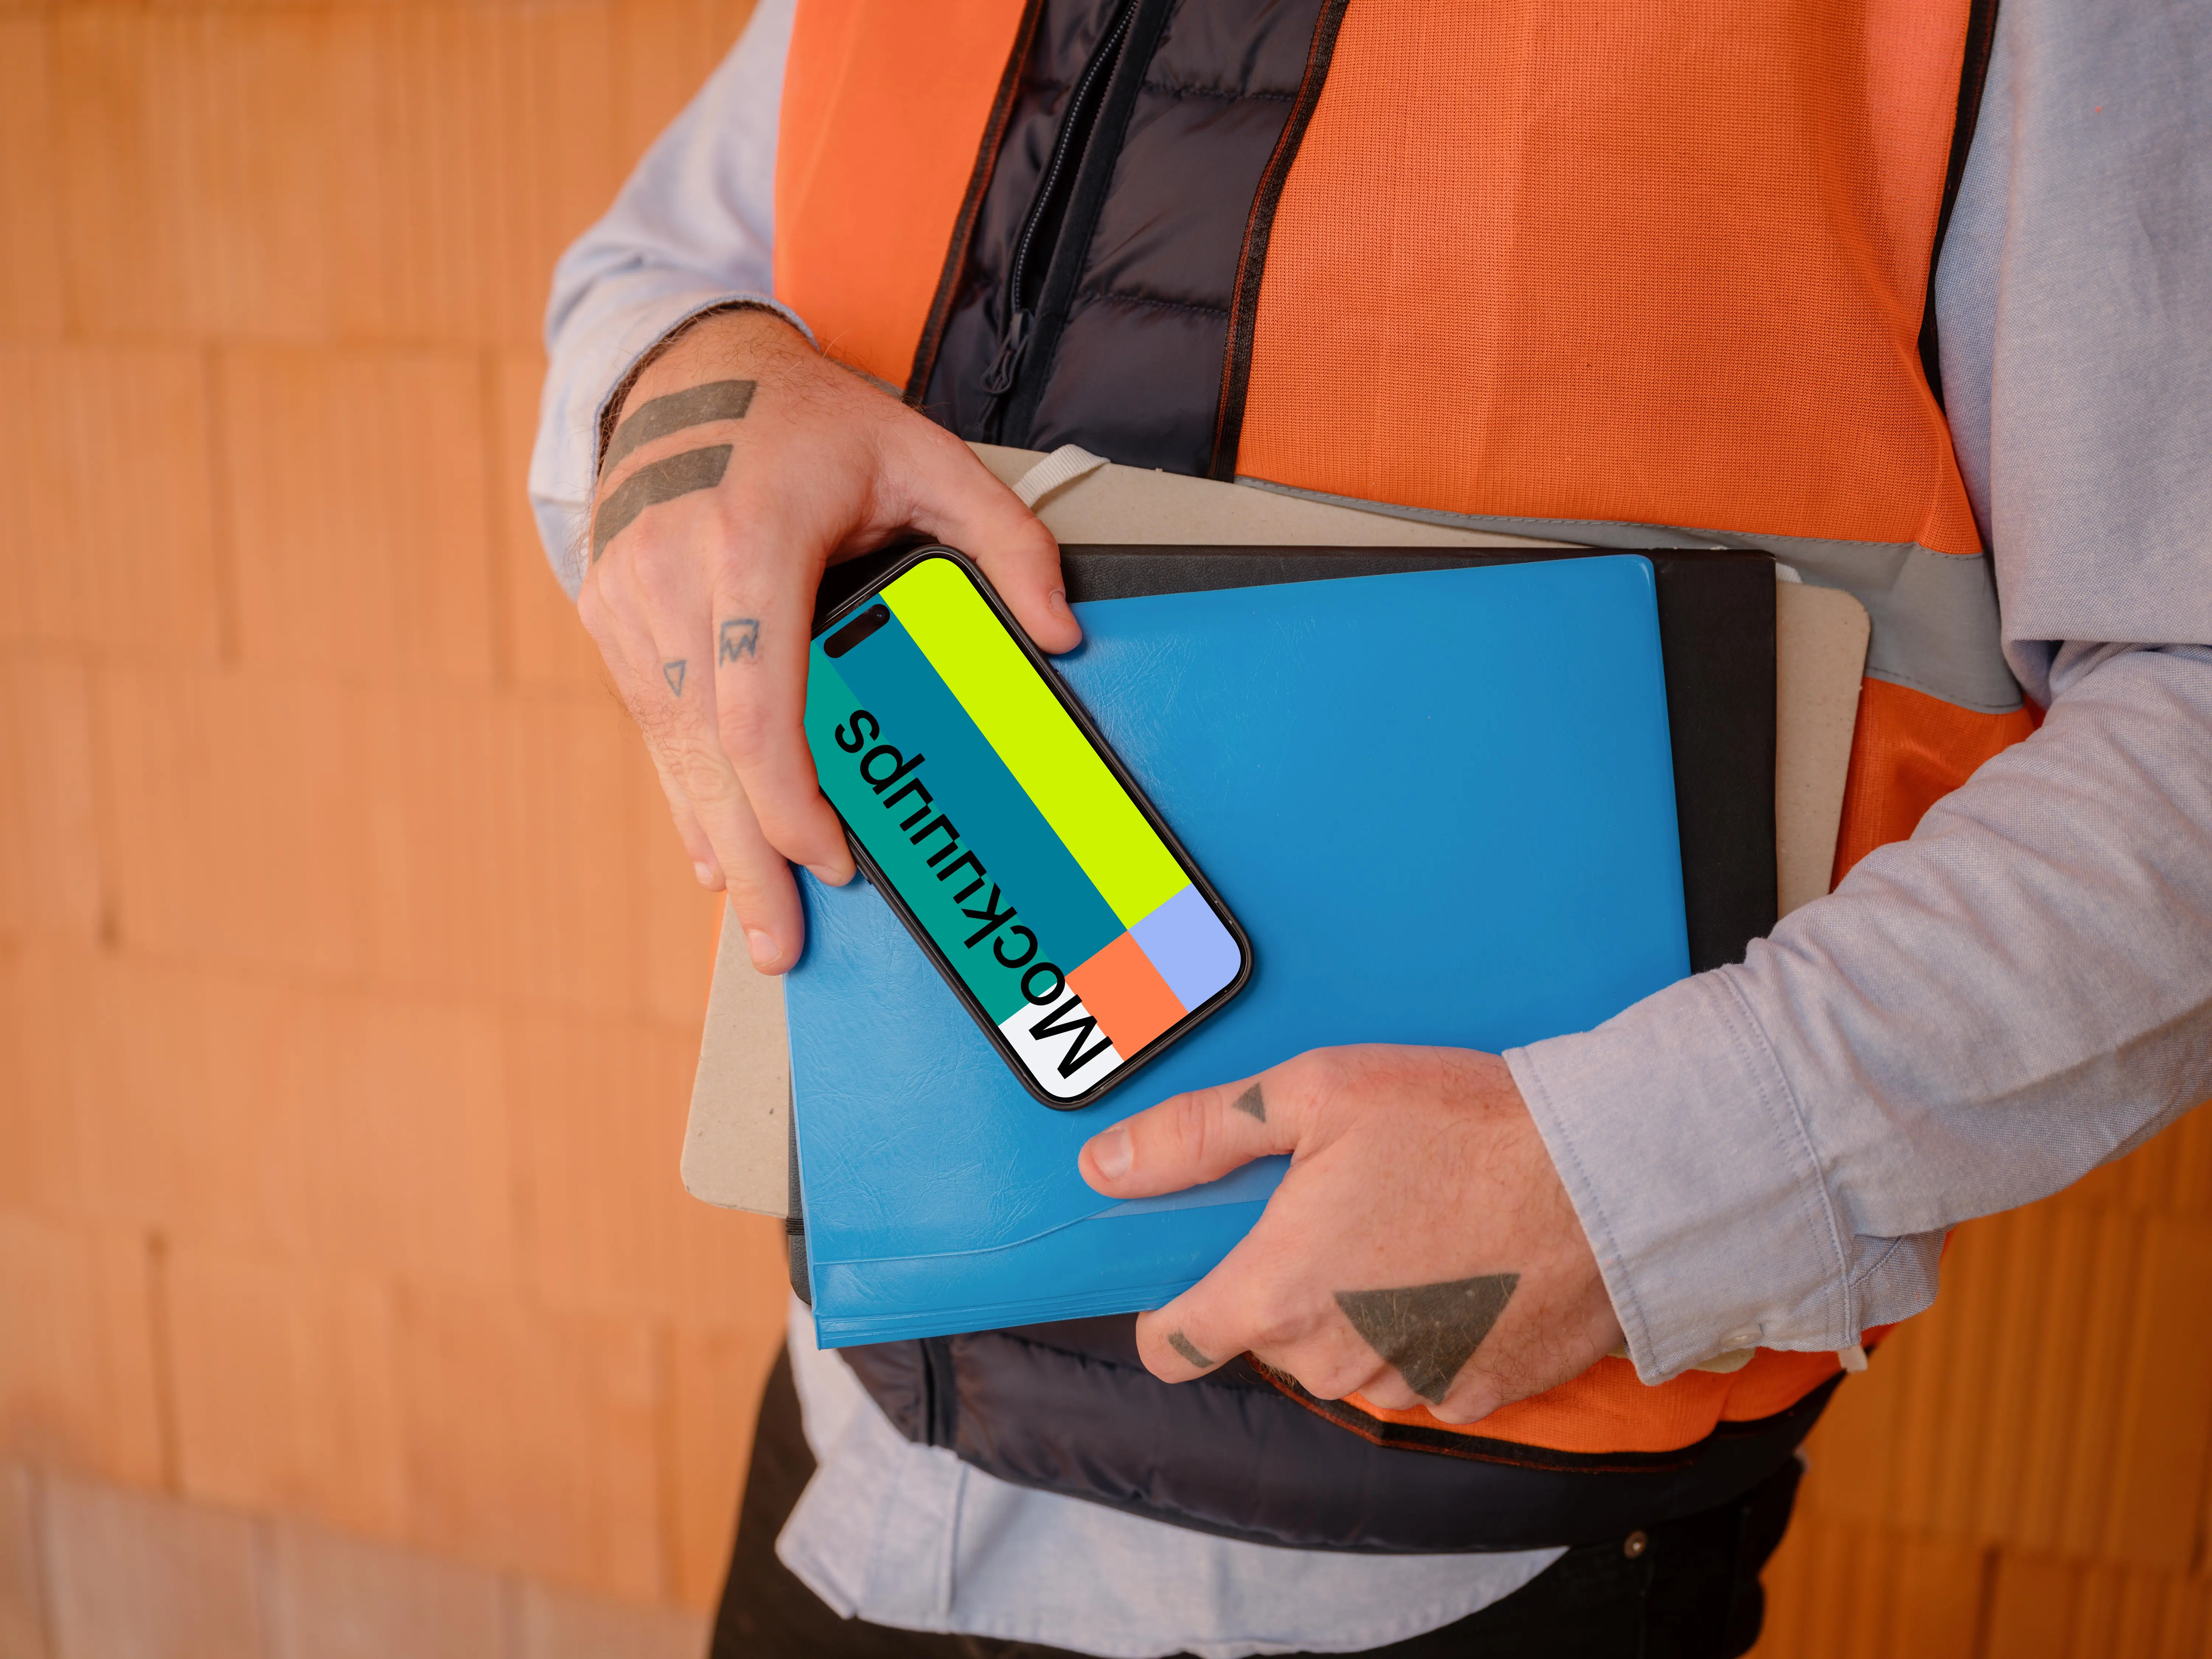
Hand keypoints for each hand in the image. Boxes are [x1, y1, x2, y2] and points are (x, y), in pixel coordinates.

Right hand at [578, 307, 1078, 971]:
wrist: (678, 368)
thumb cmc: (805, 416)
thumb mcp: (924, 450)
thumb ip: (1005, 537)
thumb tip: (1059, 630)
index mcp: (750, 540)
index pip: (757, 699)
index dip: (790, 796)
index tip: (834, 856)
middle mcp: (674, 577)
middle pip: (709, 751)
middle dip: (754, 858)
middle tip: (784, 946)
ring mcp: (629, 601)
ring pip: (673, 752)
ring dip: (720, 841)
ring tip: (758, 919)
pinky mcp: (610, 617)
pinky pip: (651, 728)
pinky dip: (688, 793)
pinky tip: (718, 850)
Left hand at [1079, 1046, 1621, 1422]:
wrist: (1607, 1177)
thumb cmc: (1461, 1126)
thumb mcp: (1314, 1093)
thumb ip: (1196, 1136)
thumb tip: (1106, 1165)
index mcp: (1277, 1294)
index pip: (1172, 1345)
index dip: (1171, 1303)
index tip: (1201, 1257)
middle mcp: (1334, 1360)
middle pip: (1264, 1337)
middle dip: (1279, 1280)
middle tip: (1333, 1204)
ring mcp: (1408, 1385)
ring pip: (1341, 1356)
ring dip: (1352, 1305)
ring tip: (1407, 1223)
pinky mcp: (1475, 1395)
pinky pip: (1416, 1370)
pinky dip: (1423, 1326)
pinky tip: (1459, 1262)